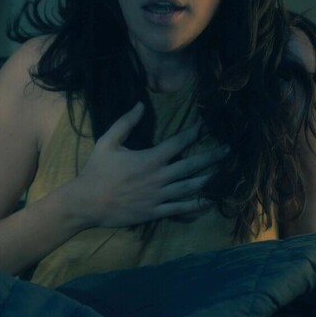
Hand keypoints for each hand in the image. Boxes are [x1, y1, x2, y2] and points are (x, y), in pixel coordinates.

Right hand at [63, 102, 228, 228]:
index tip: (206, 126)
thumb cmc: (96, 170)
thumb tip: (141, 104)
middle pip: (191, 166)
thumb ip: (125, 122)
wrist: (87, 203)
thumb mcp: (107, 141)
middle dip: (212, 157)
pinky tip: (210, 201)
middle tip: (229, 150)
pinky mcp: (155, 212)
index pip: (178, 143)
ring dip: (209, 179)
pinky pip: (180, 209)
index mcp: (149, 159)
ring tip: (226, 174)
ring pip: (190, 187)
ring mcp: (159, 196)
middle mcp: (159, 177)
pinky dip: (197, 205)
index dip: (194, 133)